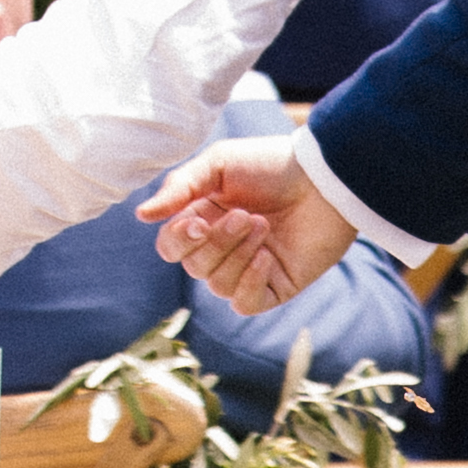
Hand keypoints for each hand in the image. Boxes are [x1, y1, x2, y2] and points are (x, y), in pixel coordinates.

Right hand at [141, 134, 360, 313]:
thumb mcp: (219, 164)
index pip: (172, 247)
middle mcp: (224, 248)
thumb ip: (179, 188)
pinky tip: (268, 256)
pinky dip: (250, 281)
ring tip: (264, 225)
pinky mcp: (276, 286)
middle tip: (247, 215)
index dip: (179, 240)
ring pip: (218, 285)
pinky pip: (245, 303)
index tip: (198, 220)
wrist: (326, 177)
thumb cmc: (273, 164)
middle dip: (218, 242)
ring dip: (238, 255)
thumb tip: (141, 215)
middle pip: (195, 266)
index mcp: (204, 219)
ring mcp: (250, 269)